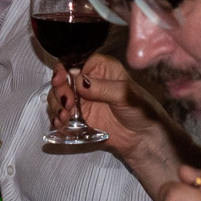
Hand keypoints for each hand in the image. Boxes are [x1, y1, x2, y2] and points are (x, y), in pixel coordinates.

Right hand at [65, 54, 180, 186]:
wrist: (144, 138)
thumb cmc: (142, 110)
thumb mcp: (125, 95)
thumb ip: (102, 87)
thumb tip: (78, 81)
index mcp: (100, 68)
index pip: (74, 62)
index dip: (63, 70)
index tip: (60, 80)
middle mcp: (88, 81)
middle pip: (61, 80)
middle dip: (59, 92)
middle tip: (67, 105)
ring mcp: (81, 100)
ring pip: (58, 98)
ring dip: (56, 106)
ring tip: (64, 118)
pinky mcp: (78, 117)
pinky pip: (61, 115)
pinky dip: (57, 119)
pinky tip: (61, 124)